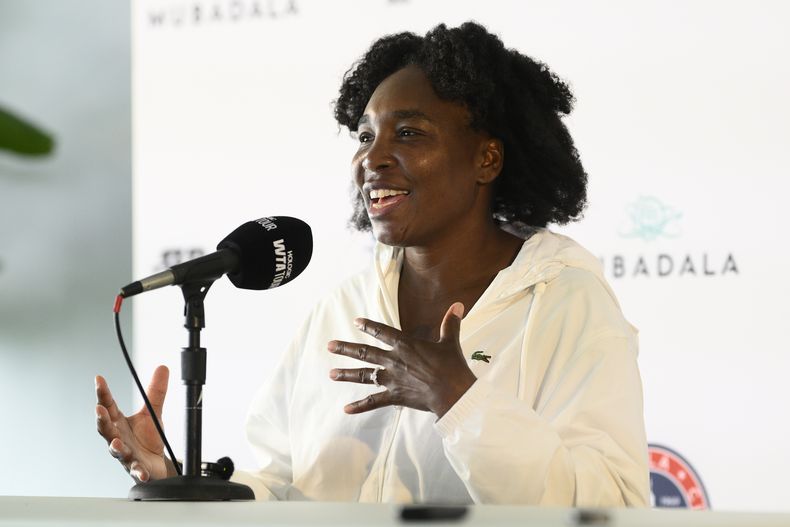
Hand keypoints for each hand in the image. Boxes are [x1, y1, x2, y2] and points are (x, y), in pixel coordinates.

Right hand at [95, 365, 176, 482]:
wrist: (155, 465)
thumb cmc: (147, 439)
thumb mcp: (153, 412)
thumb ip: (156, 392)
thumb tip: (162, 367)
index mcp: (119, 423)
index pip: (108, 406)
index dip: (102, 393)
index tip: (99, 379)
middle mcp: (118, 438)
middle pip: (106, 429)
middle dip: (101, 419)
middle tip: (99, 409)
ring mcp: (126, 455)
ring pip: (117, 451)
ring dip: (115, 447)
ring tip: (116, 442)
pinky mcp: (137, 469)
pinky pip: (137, 471)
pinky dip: (139, 472)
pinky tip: (142, 472)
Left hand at [328, 302, 475, 417]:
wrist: (453, 393)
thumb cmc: (452, 367)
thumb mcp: (450, 342)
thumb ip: (450, 323)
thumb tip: (457, 306)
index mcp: (406, 345)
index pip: (382, 332)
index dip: (368, 326)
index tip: (356, 322)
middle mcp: (394, 360)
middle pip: (365, 352)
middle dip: (345, 349)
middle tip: (329, 346)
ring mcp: (392, 379)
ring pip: (364, 375)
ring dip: (347, 374)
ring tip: (331, 374)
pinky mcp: (395, 396)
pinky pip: (374, 402)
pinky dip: (360, 406)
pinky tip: (346, 409)